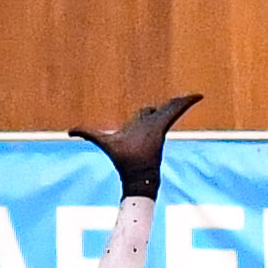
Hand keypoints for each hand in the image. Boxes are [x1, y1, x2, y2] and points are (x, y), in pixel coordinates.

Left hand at [67, 93, 202, 200]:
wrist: (136, 171)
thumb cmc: (121, 158)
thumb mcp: (101, 140)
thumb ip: (87, 133)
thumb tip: (69, 131)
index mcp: (139, 125)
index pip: (146, 113)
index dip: (148, 110)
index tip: (151, 108)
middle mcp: (151, 124)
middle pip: (162, 110)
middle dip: (170, 105)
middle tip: (179, 100)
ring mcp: (160, 124)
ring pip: (172, 108)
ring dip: (181, 103)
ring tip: (194, 96)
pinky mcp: (166, 124)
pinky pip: (177, 110)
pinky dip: (187, 103)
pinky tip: (198, 96)